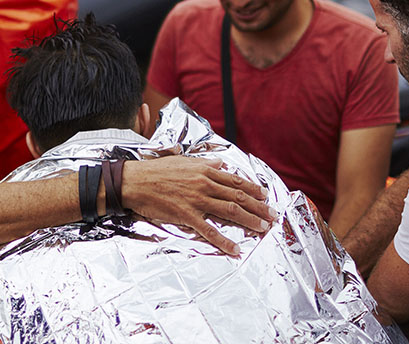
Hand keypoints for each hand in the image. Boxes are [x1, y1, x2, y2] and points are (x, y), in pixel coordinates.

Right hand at [120, 156, 274, 256]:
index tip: (266, 196)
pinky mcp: (187, 215)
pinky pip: (209, 230)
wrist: (136, 181)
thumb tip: (221, 163)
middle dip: (258, 206)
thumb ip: (205, 162)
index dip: (253, 189)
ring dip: (249, 220)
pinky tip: (235, 249)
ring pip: (230, 211)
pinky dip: (224, 241)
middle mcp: (205, 184)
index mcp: (205, 170)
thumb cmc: (157, 170)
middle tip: (272, 215)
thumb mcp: (184, 160)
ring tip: (263, 228)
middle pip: (238, 197)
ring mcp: (197, 200)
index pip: (235, 181)